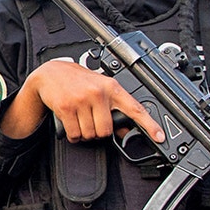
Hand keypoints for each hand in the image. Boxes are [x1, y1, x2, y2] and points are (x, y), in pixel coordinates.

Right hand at [2, 60, 163, 142]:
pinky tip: (71, 125)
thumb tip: (125, 131)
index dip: (149, 124)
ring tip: (80, 121)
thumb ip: (114, 108)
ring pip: (91, 134)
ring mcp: (82, 100)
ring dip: (85, 134)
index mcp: (111, 87)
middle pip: (107, 130)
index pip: (135, 108)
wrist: (50, 73)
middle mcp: (98, 93)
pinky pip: (75, 134)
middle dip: (98, 132)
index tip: (159, 136)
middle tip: (92, 123)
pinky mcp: (66, 107)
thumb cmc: (77, 80)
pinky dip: (73, 135)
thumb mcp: (99, 89)